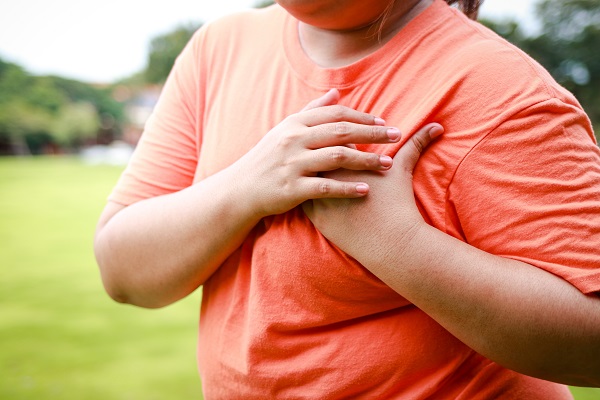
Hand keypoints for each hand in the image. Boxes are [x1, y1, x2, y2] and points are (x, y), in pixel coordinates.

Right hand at [237, 89, 402, 217]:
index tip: (384, 123)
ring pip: (337, 158)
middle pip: (341, 132)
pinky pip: (326, 188)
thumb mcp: (285, 130)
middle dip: (372, 134)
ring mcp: (292, 164)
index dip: (363, 118)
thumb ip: (312, 112)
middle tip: (397, 136)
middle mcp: (294, 140)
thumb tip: (336, 92)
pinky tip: (366, 190)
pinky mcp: (292, 189)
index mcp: (295, 124)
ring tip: (388, 165)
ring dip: (366, 161)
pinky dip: (347, 189)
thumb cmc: (268, 159)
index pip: (336, 114)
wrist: (240, 189)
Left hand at [302, 123, 442, 260]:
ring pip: (302, 177)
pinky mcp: (314, 217)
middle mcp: (327, 174)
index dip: (333, 135)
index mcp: (346, 158)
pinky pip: (300, 200)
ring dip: (303, 172)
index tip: (334, 134)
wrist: (389, 241)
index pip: (331, 138)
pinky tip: (301, 190)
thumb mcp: (404, 169)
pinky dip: (301, 194)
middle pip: (312, 154)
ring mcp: (318, 196)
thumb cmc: (398, 203)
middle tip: (313, 147)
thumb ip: (417, 143)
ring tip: (303, 168)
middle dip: (312, 150)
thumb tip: (437, 125)